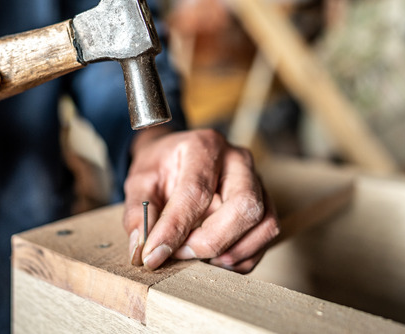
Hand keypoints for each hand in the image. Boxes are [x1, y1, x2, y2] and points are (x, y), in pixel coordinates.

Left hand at [124, 128, 279, 272]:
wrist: (176, 159)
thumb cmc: (160, 168)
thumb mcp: (139, 182)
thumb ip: (138, 213)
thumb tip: (142, 250)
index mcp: (204, 146)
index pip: (197, 191)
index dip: (175, 228)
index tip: (154, 255)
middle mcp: (238, 161)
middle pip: (244, 206)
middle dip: (211, 241)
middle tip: (182, 253)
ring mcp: (257, 182)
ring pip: (263, 224)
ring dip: (231, 252)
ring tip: (198, 257)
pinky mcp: (265, 204)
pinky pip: (265, 238)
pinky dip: (241, 258)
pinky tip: (214, 259)